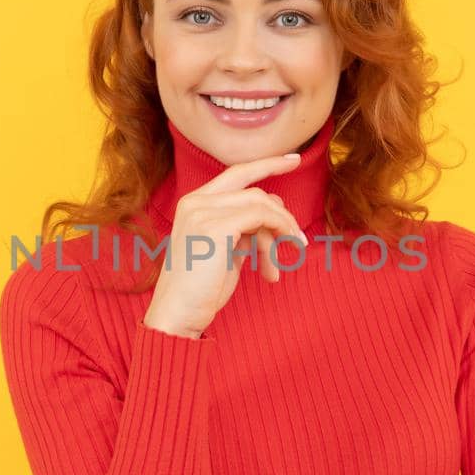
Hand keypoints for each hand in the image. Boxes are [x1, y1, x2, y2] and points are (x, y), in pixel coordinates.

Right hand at [142, 152, 306, 339]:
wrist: (176, 315)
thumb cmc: (201, 289)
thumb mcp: (225, 251)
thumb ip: (244, 228)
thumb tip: (274, 213)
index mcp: (194, 203)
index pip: (236, 173)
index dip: (267, 164)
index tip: (294, 160)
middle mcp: (195, 201)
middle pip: (255, 191)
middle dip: (282, 215)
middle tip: (298, 242)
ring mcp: (203, 211)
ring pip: (261, 204)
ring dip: (281, 231)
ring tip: (280, 266)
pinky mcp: (215, 226)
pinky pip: (261, 216)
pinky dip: (277, 233)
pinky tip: (274, 266)